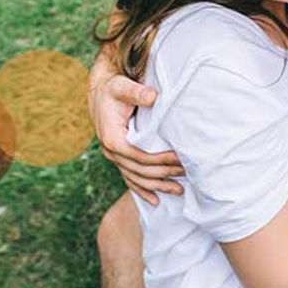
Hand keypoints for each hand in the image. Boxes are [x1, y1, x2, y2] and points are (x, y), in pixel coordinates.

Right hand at [88, 50, 183, 204]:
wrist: (100, 92)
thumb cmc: (113, 88)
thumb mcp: (123, 87)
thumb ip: (137, 92)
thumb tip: (153, 97)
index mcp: (112, 138)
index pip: (140, 156)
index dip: (160, 159)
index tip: (179, 158)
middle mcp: (111, 151)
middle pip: (140, 170)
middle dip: (164, 174)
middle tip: (187, 172)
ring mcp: (113, 157)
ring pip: (136, 178)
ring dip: (157, 186)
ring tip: (179, 190)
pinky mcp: (118, 158)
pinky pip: (129, 178)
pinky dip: (142, 190)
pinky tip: (156, 200)